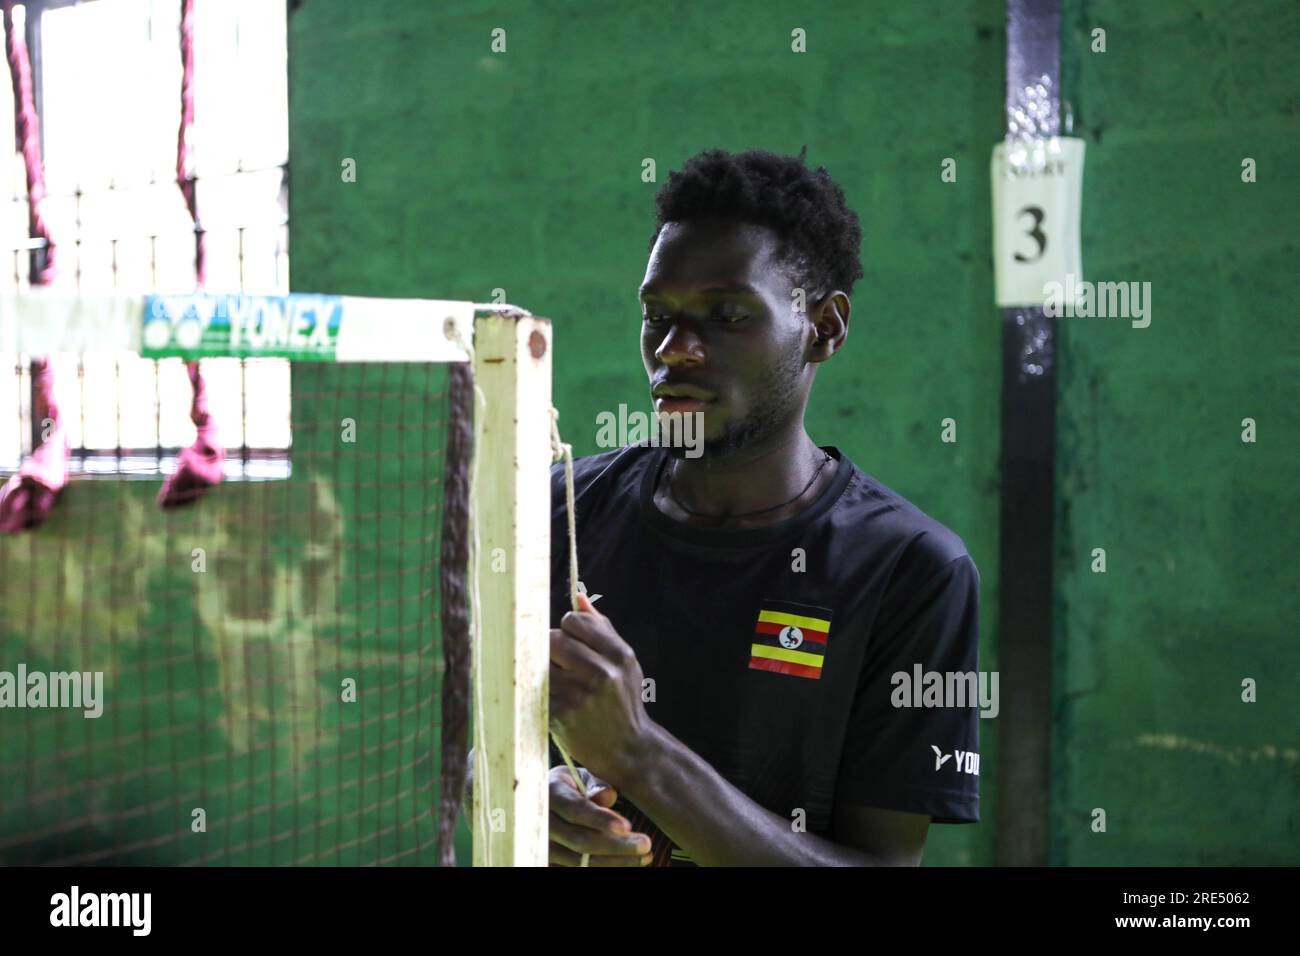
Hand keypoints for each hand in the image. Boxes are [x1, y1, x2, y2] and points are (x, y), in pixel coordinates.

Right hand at [548, 765, 652, 866]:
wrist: (543, 800)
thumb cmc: (570, 785)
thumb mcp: (581, 776)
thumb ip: (595, 784)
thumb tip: (609, 795)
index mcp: (550, 793)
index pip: (575, 810)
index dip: (600, 819)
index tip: (626, 826)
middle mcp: (542, 822)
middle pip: (579, 840)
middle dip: (615, 845)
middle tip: (645, 844)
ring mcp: (544, 846)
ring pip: (580, 861)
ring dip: (615, 861)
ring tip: (645, 856)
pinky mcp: (550, 861)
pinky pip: (579, 869)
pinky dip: (606, 867)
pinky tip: (628, 862)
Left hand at [550, 592, 654, 785]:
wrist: (629, 749)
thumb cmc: (622, 701)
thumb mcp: (624, 663)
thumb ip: (602, 629)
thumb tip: (578, 597)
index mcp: (619, 655)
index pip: (574, 621)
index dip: (567, 629)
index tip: (571, 643)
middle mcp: (603, 674)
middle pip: (553, 639)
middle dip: (551, 648)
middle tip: (558, 662)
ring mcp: (581, 696)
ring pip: (541, 664)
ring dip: (544, 671)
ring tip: (557, 681)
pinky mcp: (562, 716)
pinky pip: (537, 690)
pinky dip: (540, 692)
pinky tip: (554, 699)